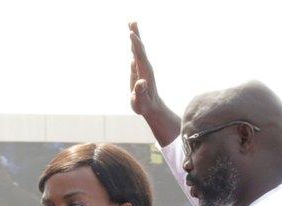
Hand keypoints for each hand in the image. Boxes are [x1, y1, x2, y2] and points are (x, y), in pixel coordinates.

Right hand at [128, 22, 181, 145]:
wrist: (151, 107)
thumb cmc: (144, 105)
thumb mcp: (141, 101)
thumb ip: (141, 92)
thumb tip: (141, 82)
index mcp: (145, 71)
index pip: (140, 54)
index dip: (135, 44)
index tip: (130, 33)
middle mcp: (144, 66)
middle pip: (139, 47)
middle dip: (136, 34)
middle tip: (132, 21)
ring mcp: (141, 67)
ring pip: (137, 49)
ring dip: (134, 36)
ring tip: (131, 25)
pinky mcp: (138, 70)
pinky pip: (135, 54)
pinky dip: (133, 45)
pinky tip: (132, 40)